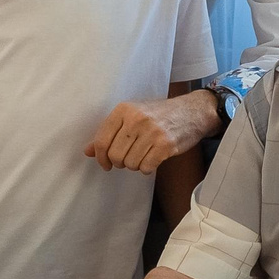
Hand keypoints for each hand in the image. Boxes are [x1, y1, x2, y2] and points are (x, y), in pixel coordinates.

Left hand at [87, 93, 215, 171]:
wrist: (192, 112)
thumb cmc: (159, 115)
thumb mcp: (132, 116)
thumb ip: (109, 132)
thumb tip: (87, 151)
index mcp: (124, 110)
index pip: (101, 140)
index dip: (100, 157)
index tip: (105, 163)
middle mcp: (136, 119)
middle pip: (115, 155)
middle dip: (119, 163)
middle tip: (128, 159)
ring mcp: (152, 132)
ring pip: (130, 164)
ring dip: (135, 165)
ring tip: (143, 155)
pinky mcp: (165, 145)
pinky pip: (146, 167)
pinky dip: (147, 168)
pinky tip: (153, 159)